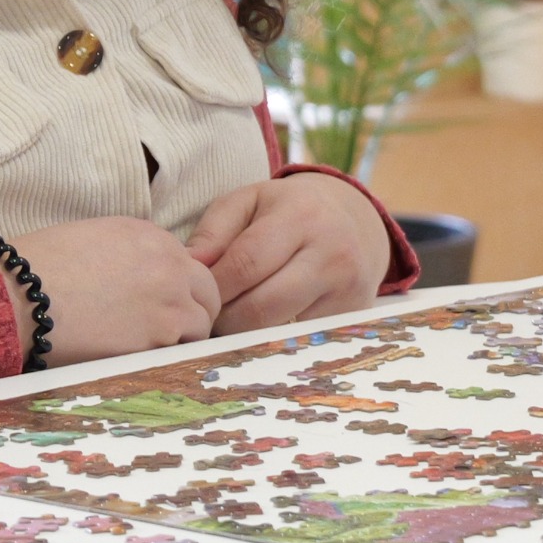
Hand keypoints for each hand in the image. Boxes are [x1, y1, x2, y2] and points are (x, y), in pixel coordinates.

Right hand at [5, 217, 220, 366]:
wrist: (20, 295)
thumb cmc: (41, 266)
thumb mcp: (95, 239)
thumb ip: (132, 254)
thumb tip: (142, 278)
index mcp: (150, 235)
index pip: (185, 264)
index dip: (175, 286)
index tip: (160, 302)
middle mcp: (169, 264)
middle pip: (207, 290)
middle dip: (194, 308)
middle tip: (169, 329)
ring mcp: (170, 302)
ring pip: (200, 324)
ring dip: (182, 336)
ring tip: (148, 347)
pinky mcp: (160, 339)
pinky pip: (181, 351)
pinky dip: (167, 357)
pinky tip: (140, 358)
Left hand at [188, 174, 392, 335]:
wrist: (353, 221)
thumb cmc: (287, 210)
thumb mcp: (248, 202)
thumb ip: (214, 230)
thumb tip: (189, 266)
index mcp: (300, 215)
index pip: (246, 263)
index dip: (214, 286)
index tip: (197, 295)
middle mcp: (332, 253)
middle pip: (262, 306)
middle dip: (226, 318)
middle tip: (209, 317)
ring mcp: (347, 289)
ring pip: (280, 330)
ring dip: (245, 334)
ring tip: (231, 321)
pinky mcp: (352, 316)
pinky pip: (300, 340)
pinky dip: (273, 339)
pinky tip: (261, 327)